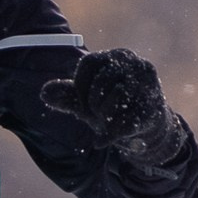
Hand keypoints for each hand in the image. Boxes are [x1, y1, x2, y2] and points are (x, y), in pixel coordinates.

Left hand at [41, 47, 177, 157]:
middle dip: (92, 103)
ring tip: (108, 121)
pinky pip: (124, 123)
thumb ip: (66, 95)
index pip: (88, 63)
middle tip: (97, 114)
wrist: (144, 127)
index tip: (82, 102)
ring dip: (104, 118)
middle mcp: (136, 64)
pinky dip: (108, 136)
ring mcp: (149, 86)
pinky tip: (103, 140)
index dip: (79, 86)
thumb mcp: (86, 101)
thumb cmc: (113, 106)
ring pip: (115, 100)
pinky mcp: (153, 110)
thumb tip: (44, 92)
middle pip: (101, 82)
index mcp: (117, 56)